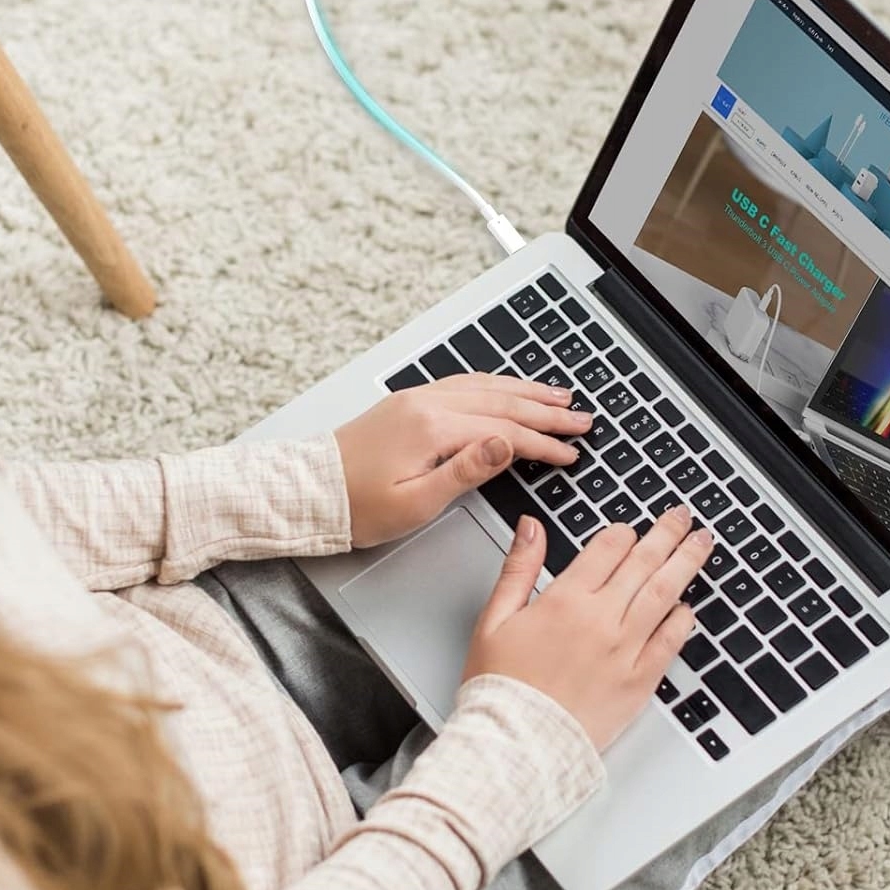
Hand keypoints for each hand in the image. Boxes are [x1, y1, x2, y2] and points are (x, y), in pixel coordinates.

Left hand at [336, 374, 591, 546]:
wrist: (308, 491)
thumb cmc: (356, 506)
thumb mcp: (416, 503)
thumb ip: (466, 471)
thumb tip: (506, 445)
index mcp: (433, 428)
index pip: (505, 432)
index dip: (543, 443)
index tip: (571, 453)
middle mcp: (428, 404)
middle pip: (502, 401)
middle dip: (547, 410)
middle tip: (581, 418)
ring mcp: (418, 398)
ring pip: (485, 386)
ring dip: (526, 390)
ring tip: (558, 396)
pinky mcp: (409, 402)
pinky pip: (464, 383)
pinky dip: (496, 385)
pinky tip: (508, 388)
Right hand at [461, 504, 710, 750]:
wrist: (516, 746)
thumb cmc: (502, 688)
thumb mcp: (495, 619)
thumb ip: (518, 567)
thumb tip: (531, 527)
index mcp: (565, 600)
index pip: (608, 548)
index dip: (623, 532)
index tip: (630, 528)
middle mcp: (601, 619)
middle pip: (644, 563)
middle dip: (667, 533)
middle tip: (683, 516)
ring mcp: (625, 650)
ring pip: (664, 594)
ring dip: (686, 562)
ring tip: (702, 542)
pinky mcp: (639, 682)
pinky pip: (670, 642)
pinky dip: (683, 619)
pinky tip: (689, 605)